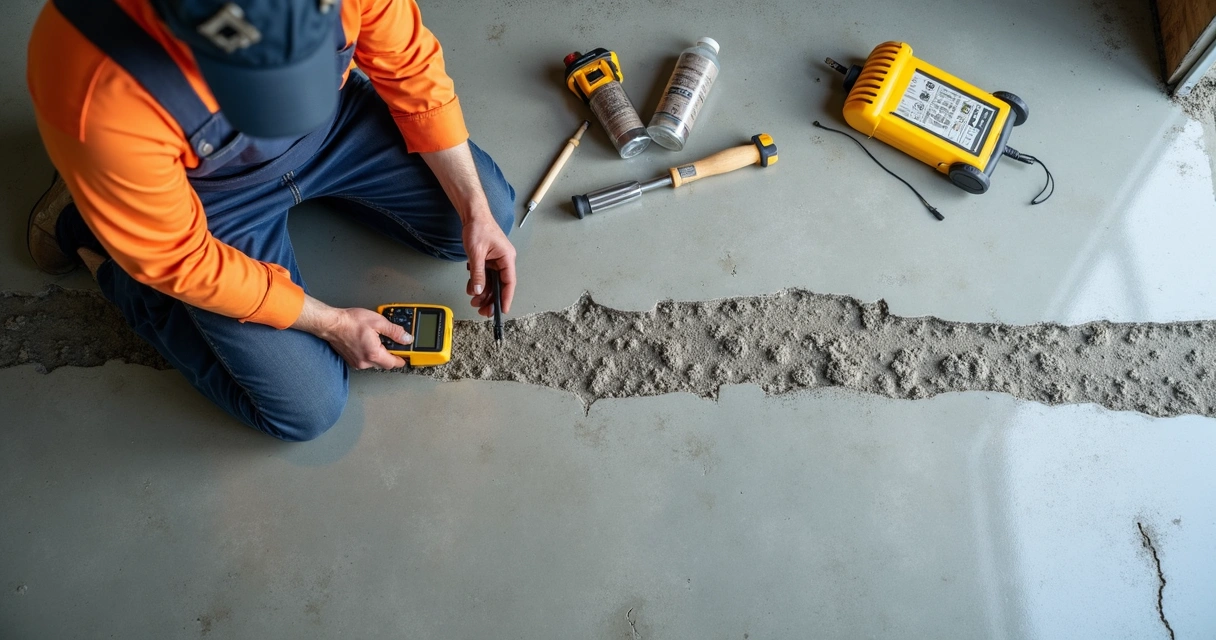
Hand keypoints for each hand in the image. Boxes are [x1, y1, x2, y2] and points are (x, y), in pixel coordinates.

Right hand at [293, 297, 411, 369]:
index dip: (403, 358)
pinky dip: (371, 353)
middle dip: (391, 355)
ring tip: (378, 339)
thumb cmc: (350, 322)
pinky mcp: (352, 360)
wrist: (331, 323)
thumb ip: (395, 331)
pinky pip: (366, 360)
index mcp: (373, 353)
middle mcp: (365, 362)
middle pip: (385, 364)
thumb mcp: (378, 322)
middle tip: (393, 343)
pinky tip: (369, 342)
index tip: (407, 354)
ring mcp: (357, 362)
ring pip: (376, 362)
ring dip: (380, 354)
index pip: (394, 363)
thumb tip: (406, 339)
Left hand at [463, 215, 516, 316]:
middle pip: (500, 285)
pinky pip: (485, 275)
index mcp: (507, 258)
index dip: (506, 298)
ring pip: (491, 282)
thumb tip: (479, 291)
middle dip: (491, 299)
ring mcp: (496, 260)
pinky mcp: (489, 260)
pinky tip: (471, 287)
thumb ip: (478, 274)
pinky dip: (478, 282)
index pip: (509, 283)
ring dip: (483, 292)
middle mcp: (504, 261)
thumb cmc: (479, 227)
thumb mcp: (476, 253)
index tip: (502, 310)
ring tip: (474, 301)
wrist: (473, 214)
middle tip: (482, 311)